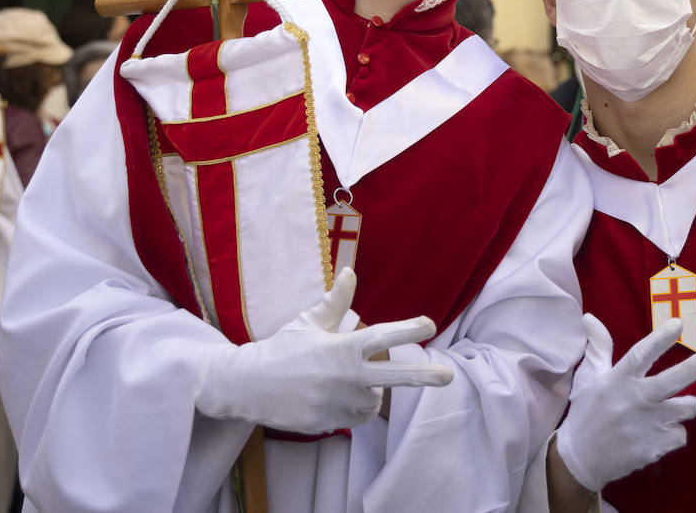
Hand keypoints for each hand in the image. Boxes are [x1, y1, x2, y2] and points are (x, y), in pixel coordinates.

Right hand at [195, 267, 452, 433]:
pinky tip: (337, 395)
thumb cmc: (281, 349)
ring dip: (370, 389)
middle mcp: (344, 377)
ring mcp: (337, 403)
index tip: (428, 324)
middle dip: (424, 376)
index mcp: (341, 348)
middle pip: (394, 377)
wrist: (247, 385)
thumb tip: (350, 273)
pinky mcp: (329, 423)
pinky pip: (356, 416)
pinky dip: (355, 406)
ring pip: (373, 398)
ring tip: (343, 379)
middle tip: (449, 375)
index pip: (382, 336)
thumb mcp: (308, 323)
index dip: (408, 329)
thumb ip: (335, 302)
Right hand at [556, 313, 695, 491]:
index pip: (642, 353)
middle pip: (674, 379)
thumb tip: (589, 317)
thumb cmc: (587, 412)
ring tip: (675, 405)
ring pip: (687, 407)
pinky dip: (673, 432)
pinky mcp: (654, 447)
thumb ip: (599, 347)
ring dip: (686, 404)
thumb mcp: (589, 377)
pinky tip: (658, 433)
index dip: (661, 338)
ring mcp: (647, 425)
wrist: (580, 458)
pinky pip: (680, 434)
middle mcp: (635, 399)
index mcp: (618, 379)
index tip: (678, 323)